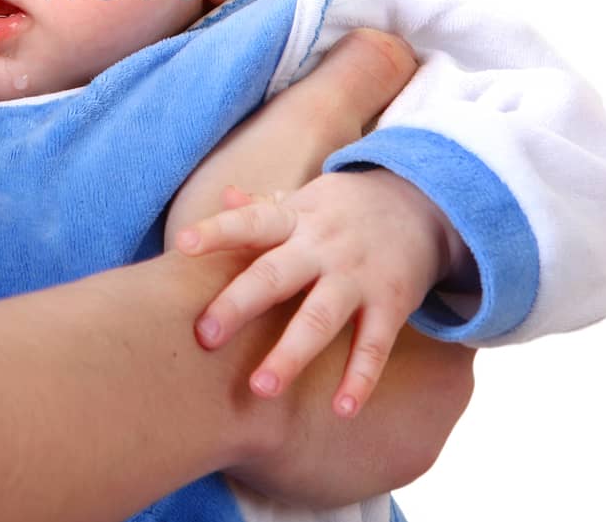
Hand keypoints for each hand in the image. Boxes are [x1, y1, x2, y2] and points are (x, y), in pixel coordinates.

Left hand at [177, 167, 460, 417]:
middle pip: (276, 275)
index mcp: (295, 219)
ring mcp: (358, 277)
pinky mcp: (391, 305)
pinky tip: (342, 409)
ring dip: (291, 353)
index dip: (217, 231)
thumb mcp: (305, 201)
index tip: (183, 244)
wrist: (423, 204)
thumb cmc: (343, 209)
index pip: (251, 222)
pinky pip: (375, 346)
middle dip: (240, 304)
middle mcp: (324, 247)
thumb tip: (222, 195)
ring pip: (321, 318)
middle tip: (205, 337)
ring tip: (261, 388)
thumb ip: (263, 206)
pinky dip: (361, 378)